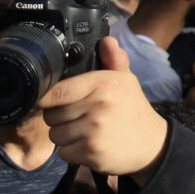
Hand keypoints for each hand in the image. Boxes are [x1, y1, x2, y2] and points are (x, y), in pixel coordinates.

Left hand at [42, 38, 169, 182]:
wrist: (152, 143)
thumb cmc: (131, 109)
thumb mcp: (125, 81)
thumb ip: (113, 61)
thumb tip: (106, 41)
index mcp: (104, 83)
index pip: (58, 91)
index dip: (44, 98)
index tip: (43, 101)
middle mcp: (99, 104)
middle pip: (51, 115)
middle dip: (59, 119)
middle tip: (80, 118)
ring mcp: (95, 128)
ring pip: (55, 134)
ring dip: (65, 137)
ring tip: (86, 132)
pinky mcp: (92, 150)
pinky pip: (63, 152)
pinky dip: (72, 152)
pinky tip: (89, 146)